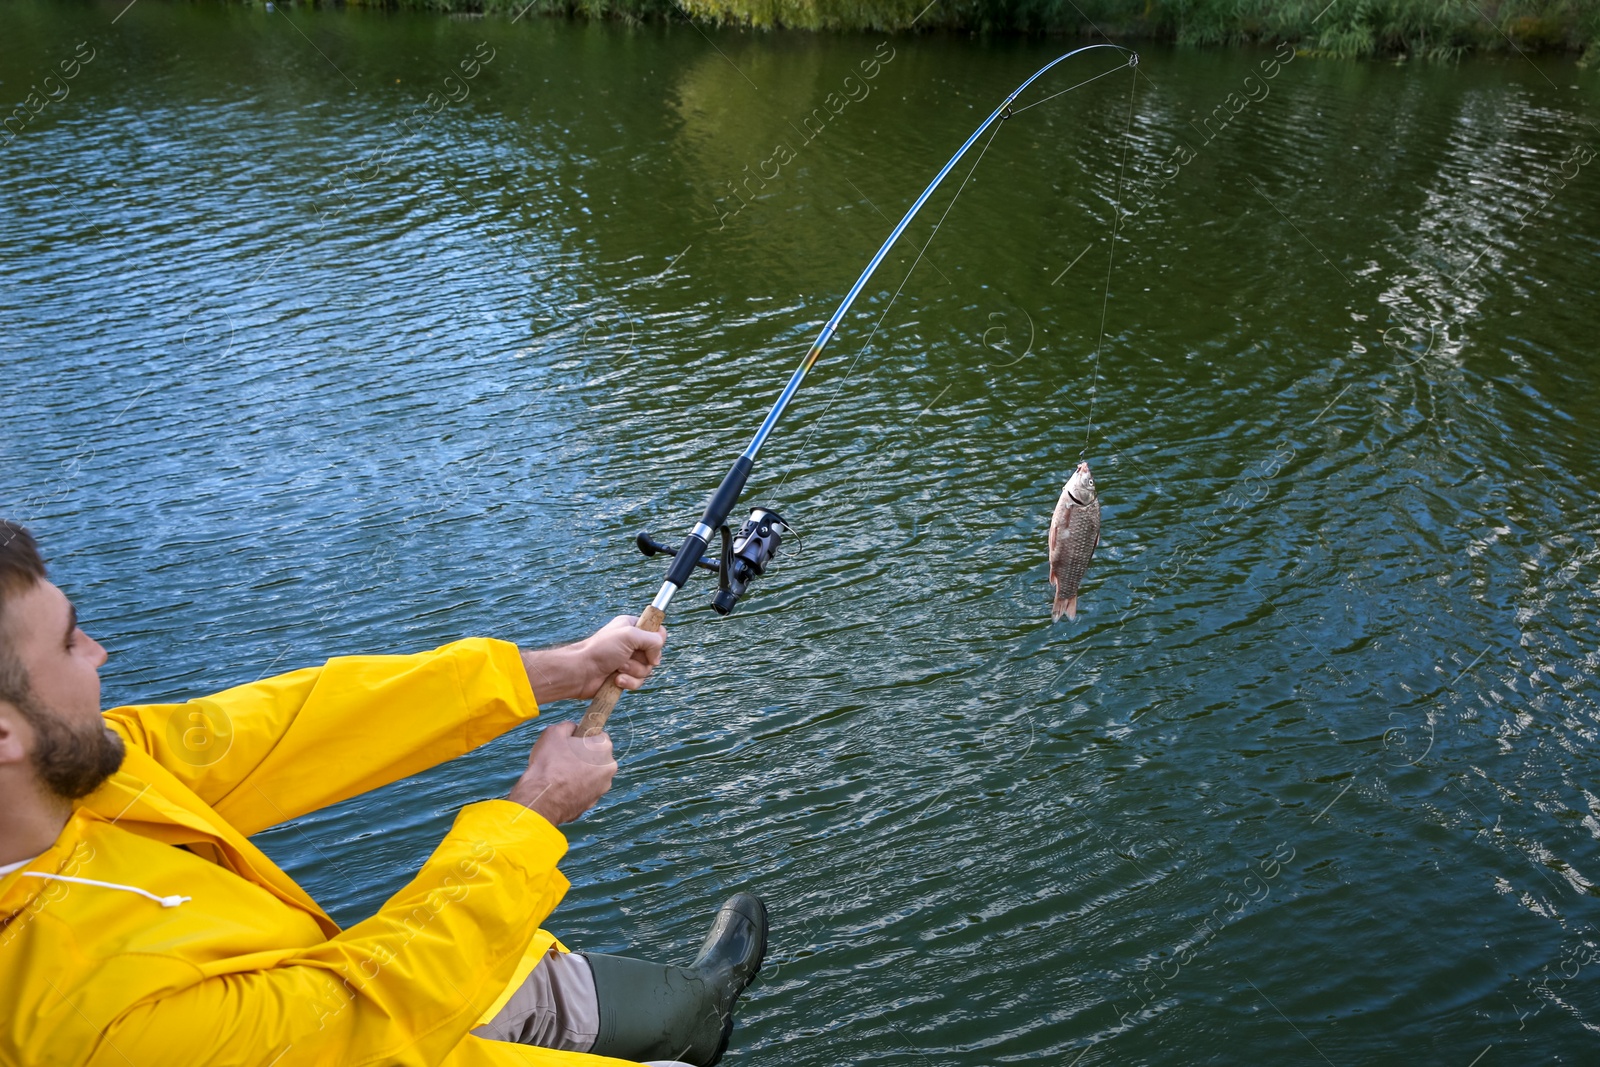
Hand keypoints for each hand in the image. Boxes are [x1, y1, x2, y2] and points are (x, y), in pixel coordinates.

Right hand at [507, 721, 615, 824]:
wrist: (541, 799)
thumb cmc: (548, 763)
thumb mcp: (554, 732)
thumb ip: (568, 726)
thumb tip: (573, 728)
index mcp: (604, 748)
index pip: (598, 735)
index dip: (583, 737)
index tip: (571, 742)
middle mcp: (609, 768)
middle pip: (596, 756)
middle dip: (582, 756)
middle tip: (563, 757)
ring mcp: (602, 788)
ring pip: (591, 774)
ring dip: (580, 772)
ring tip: (560, 774)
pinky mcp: (592, 802)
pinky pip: (585, 789)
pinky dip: (576, 788)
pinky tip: (561, 787)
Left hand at [521, 615, 666, 703]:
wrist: (581, 672)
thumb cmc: (600, 650)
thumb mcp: (629, 635)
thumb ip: (652, 640)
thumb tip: (657, 657)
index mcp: (632, 627)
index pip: (657, 632)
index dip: (656, 641)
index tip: (648, 646)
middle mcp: (631, 643)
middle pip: (654, 654)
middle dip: (641, 660)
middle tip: (625, 658)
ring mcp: (628, 661)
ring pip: (647, 670)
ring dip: (633, 671)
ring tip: (617, 668)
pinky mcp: (625, 677)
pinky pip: (638, 682)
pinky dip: (628, 682)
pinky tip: (616, 679)